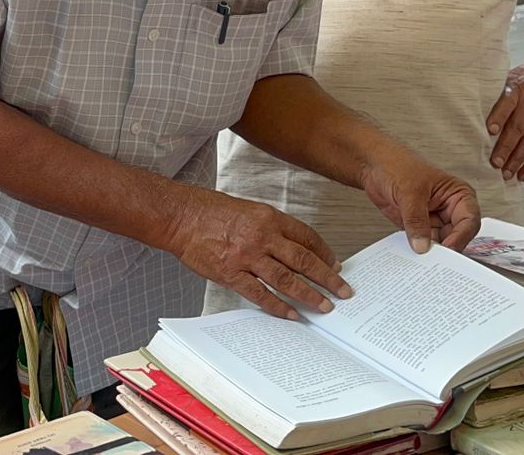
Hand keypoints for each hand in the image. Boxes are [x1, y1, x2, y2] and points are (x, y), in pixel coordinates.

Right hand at [165, 187, 351, 319]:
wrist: (181, 216)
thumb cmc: (211, 211)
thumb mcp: (249, 210)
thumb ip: (271, 228)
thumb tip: (293, 249)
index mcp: (269, 218)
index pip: (306, 237)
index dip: (325, 253)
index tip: (336, 265)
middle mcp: (261, 236)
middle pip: (303, 260)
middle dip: (327, 277)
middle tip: (343, 290)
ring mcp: (246, 256)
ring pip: (286, 279)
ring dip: (308, 294)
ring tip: (324, 306)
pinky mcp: (230, 273)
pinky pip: (259, 294)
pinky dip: (277, 306)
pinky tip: (291, 314)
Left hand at [359, 145, 481, 252]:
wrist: (374, 166)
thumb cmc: (397, 165)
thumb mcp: (410, 192)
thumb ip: (416, 220)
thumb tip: (422, 245)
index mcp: (459, 195)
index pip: (469, 221)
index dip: (461, 237)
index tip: (447, 249)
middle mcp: (451, 210)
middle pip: (457, 237)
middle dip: (446, 249)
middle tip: (434, 260)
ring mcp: (435, 220)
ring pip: (440, 244)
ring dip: (431, 253)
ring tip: (422, 261)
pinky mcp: (420, 228)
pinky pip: (423, 244)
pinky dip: (418, 251)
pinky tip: (412, 257)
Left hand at [486, 56, 523, 182]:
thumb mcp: (509, 77)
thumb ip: (494, 92)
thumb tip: (467, 104)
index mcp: (517, 91)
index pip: (507, 104)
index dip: (499, 117)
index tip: (489, 130)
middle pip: (518, 129)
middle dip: (506, 147)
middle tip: (495, 163)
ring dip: (518, 159)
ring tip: (506, 174)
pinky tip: (523, 174)